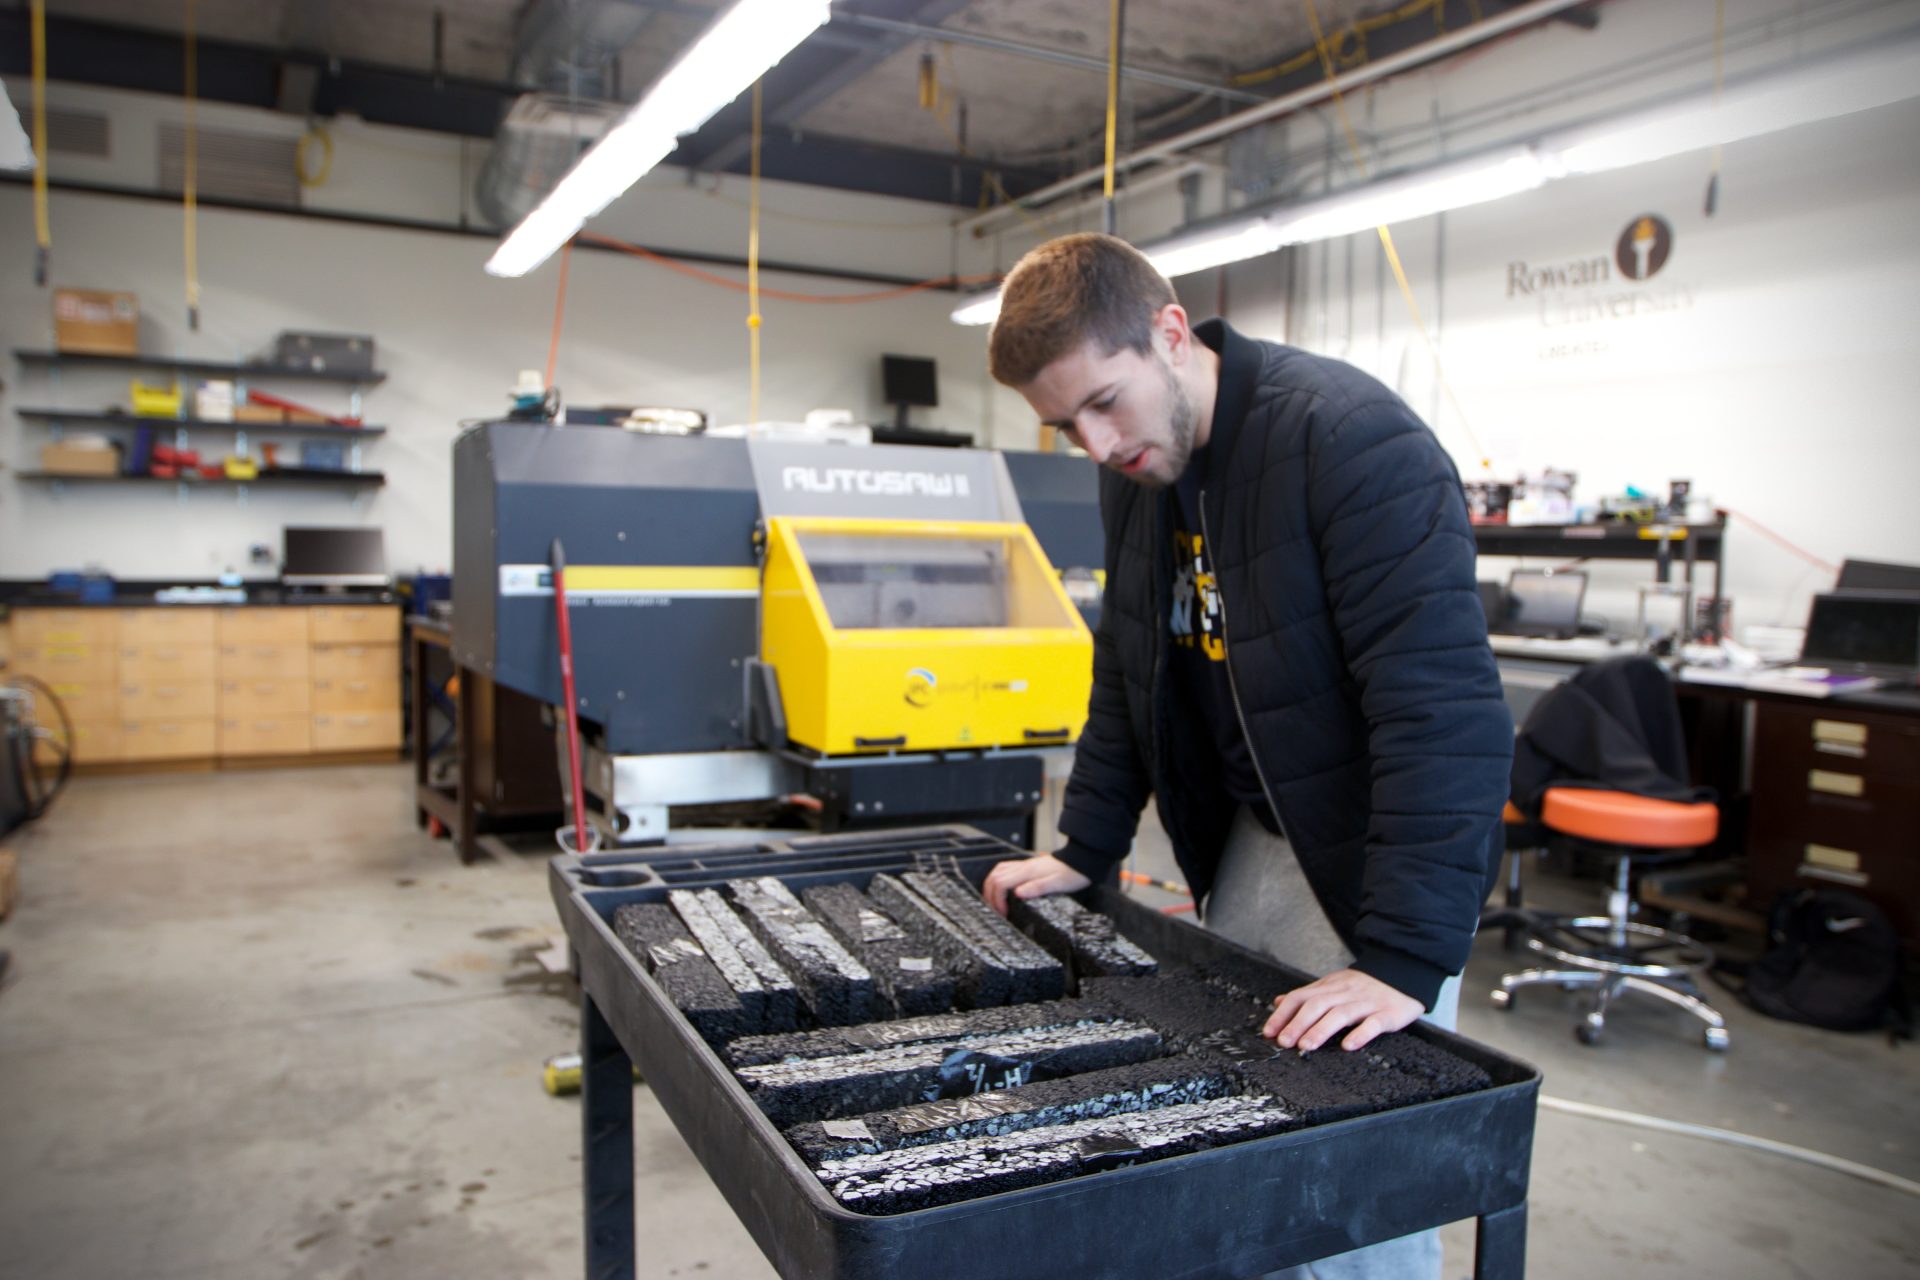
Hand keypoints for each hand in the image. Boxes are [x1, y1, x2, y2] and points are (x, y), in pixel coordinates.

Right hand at [982, 855, 1090, 915]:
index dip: (997, 900)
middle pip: (994, 877)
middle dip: (990, 895)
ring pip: (998, 872)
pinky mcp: (1028, 867)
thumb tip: (1017, 893)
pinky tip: (1005, 890)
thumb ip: (1037, 888)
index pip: (1000, 883)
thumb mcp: (1057, 884)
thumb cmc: (1072, 874)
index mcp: (1027, 872)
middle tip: (996, 911)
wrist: (1081, 861)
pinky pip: (1006, 870)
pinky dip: (999, 880)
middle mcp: (1023, 867)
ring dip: (992, 887)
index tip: (1004, 913)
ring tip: (996, 902)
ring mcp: (1025, 866)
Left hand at [1261, 968, 1422, 1052]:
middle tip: (1284, 1042)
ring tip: (1306, 1045)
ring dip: (1321, 1030)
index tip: (1269, 1032)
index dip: (1283, 1014)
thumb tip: (1279, 1001)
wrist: (1405, 970)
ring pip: (1340, 1014)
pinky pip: (1373, 1023)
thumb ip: (1308, 994)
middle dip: (1297, 1023)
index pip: (1300, 997)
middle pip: (1317, 1005)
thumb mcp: (1333, 984)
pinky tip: (1348, 1045)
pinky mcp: (1387, 1013)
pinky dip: (1359, 1034)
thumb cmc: (1366, 984)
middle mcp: (1345, 993)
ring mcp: (1366, 1003)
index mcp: (1330, 986)